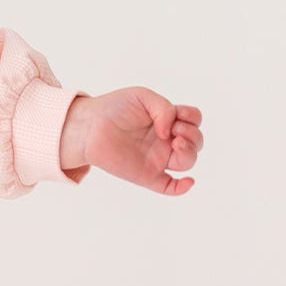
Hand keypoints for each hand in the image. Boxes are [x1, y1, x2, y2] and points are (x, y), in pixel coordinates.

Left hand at [61, 89, 202, 194]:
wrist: (90, 126)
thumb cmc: (114, 109)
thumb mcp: (143, 97)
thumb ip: (164, 109)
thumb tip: (168, 133)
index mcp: (167, 121)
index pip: (194, 121)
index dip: (192, 118)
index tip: (176, 113)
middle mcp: (165, 141)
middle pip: (196, 143)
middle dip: (192, 135)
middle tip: (172, 130)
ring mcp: (157, 159)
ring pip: (187, 162)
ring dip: (189, 152)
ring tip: (174, 142)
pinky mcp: (147, 175)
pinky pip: (170, 187)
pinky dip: (182, 188)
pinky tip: (188, 181)